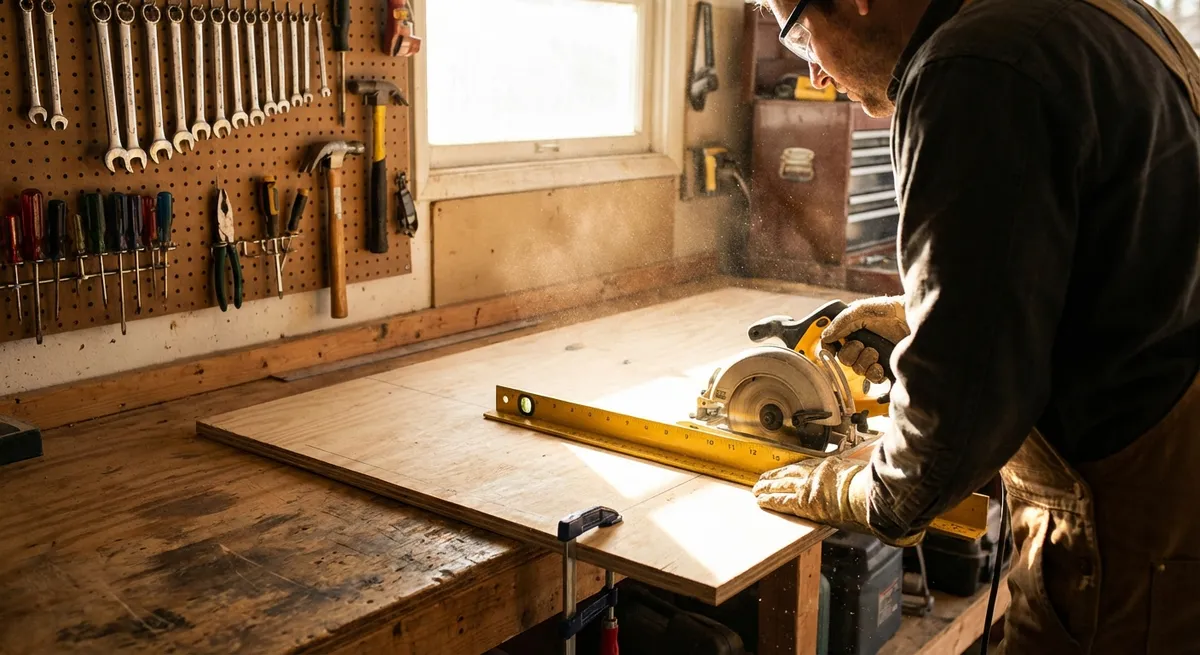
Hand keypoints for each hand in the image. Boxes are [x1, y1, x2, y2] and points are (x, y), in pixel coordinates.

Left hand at [753, 457, 922, 546]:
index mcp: (826, 466)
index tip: (781, 471)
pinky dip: (770, 501)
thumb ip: (847, 470)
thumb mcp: (856, 469)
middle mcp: (814, 475)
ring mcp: (807, 488)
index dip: (789, 469)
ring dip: (767, 488)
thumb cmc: (866, 485)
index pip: (803, 466)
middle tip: (761, 480)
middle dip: (773, 477)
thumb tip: (851, 470)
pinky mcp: (804, 504)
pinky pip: (782, 501)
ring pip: (781, 486)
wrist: (866, 495)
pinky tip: (761, 501)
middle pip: (788, 474)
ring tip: (756, 490)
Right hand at [821, 296, 907, 383]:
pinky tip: (880, 365)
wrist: (915, 321)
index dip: (829, 348)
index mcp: (852, 329)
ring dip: (864, 362)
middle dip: (851, 353)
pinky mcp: (886, 367)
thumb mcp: (862, 310)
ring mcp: (873, 357)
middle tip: (861, 345)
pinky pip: (872, 378)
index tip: (830, 350)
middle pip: (843, 359)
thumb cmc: (892, 311)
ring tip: (875, 353)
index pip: (832, 343)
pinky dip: (874, 372)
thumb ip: (841, 322)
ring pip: (857, 369)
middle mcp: (861, 343)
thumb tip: (825, 336)